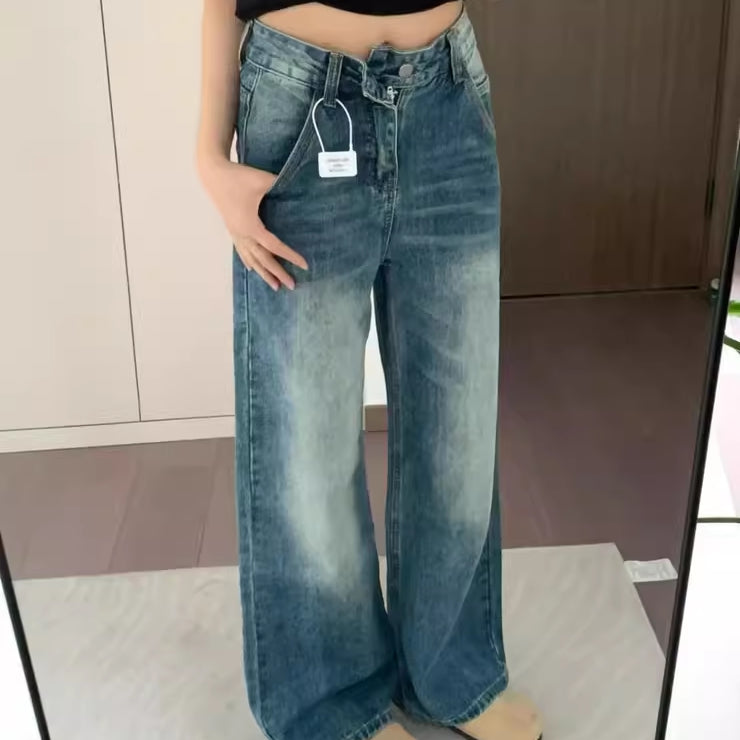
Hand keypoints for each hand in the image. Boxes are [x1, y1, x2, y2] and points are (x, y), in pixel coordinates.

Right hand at [198, 155, 307, 289]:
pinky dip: (248, 261)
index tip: (304, 265)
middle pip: (263, 259)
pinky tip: (252, 268)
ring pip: (251, 259)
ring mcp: (235, 233)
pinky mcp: (231, 228)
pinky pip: (241, 250)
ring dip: (263, 273)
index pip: (275, 247)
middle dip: (278, 273)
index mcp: (251, 226)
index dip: (290, 256)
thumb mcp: (263, 180)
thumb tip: (299, 190)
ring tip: (274, 286)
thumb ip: (281, 186)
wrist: (213, 172)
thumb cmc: (238, 177)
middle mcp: (243, 234)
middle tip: (292, 286)